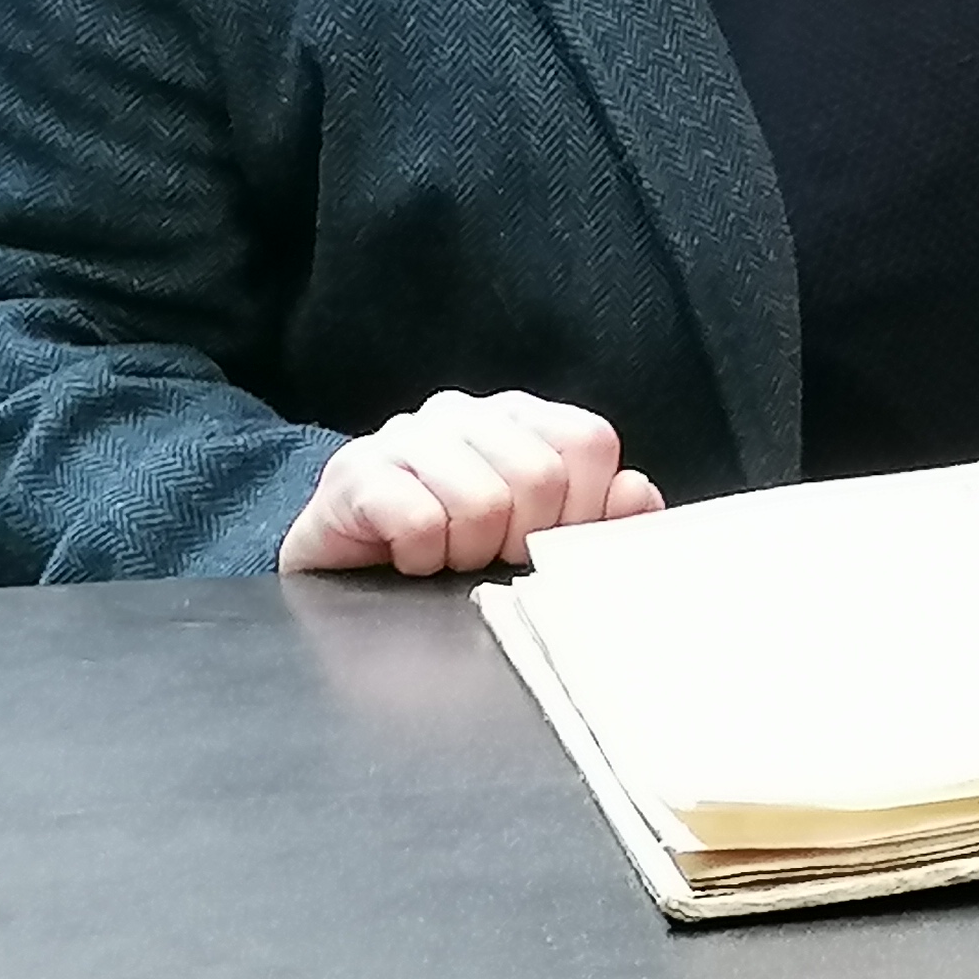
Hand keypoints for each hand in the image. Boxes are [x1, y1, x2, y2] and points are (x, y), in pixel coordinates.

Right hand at [278, 390, 662, 575]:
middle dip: (521, 538)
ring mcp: (406, 435)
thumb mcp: (532, 531)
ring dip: (468, 552)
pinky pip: (421, 523)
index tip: (551, 540)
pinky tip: (408, 556)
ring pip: (482, 502)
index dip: (585, 507)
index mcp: (519, 417)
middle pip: (540, 476)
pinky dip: (422, 558)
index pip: (589, 441)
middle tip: (488, 554)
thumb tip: (636, 492)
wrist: (342, 566)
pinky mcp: (355, 472)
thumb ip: (597, 513)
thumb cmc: (448, 545)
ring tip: (446, 554)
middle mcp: (465, 412)